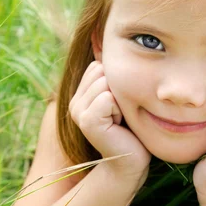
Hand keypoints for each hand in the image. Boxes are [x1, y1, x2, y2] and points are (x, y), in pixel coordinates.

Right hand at [69, 61, 150, 179]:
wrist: (130, 162)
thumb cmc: (131, 129)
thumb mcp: (121, 98)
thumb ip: (112, 77)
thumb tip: (104, 43)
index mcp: (80, 94)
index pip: (98, 65)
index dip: (117, 82)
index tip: (119, 105)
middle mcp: (74, 102)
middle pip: (101, 71)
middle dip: (119, 89)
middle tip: (120, 114)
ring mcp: (78, 111)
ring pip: (104, 83)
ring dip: (120, 100)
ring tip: (119, 119)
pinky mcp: (87, 121)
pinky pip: (107, 98)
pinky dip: (119, 110)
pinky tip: (119, 125)